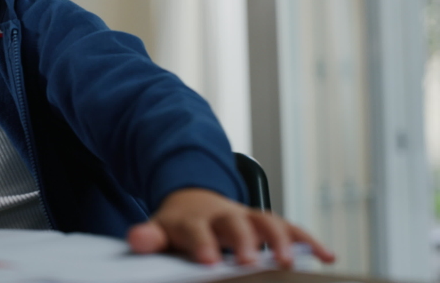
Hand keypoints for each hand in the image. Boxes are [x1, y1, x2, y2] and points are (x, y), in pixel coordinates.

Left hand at [127, 188, 334, 267]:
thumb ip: (149, 237)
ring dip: (281, 241)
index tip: (208, 261)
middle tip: (250, 262)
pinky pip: (292, 229)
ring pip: (268, 223)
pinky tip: (327, 257)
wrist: (194, 199)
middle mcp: (224, 215)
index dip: (203, 243)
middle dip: (245, 242)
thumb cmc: (178, 226)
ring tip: (289, 262)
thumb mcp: (160, 230)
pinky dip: (310, 241)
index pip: (197, 230)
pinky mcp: (268, 224)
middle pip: (236, 224)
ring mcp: (248, 217)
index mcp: (194, 219)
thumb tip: (136, 239)